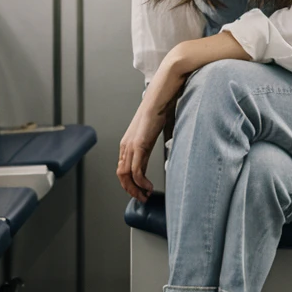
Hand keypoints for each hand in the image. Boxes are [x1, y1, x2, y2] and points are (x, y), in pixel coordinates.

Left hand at [117, 56, 186, 202]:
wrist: (163, 93)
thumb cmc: (162, 106)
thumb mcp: (159, 129)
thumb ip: (159, 140)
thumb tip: (170, 147)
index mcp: (130, 141)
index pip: (123, 168)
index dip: (130, 182)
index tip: (141, 190)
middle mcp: (126, 144)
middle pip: (121, 174)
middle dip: (131, 189)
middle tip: (142, 198)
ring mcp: (131, 144)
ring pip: (125, 175)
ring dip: (135, 189)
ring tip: (145, 195)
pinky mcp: (138, 144)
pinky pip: (135, 170)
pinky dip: (141, 182)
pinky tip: (149, 186)